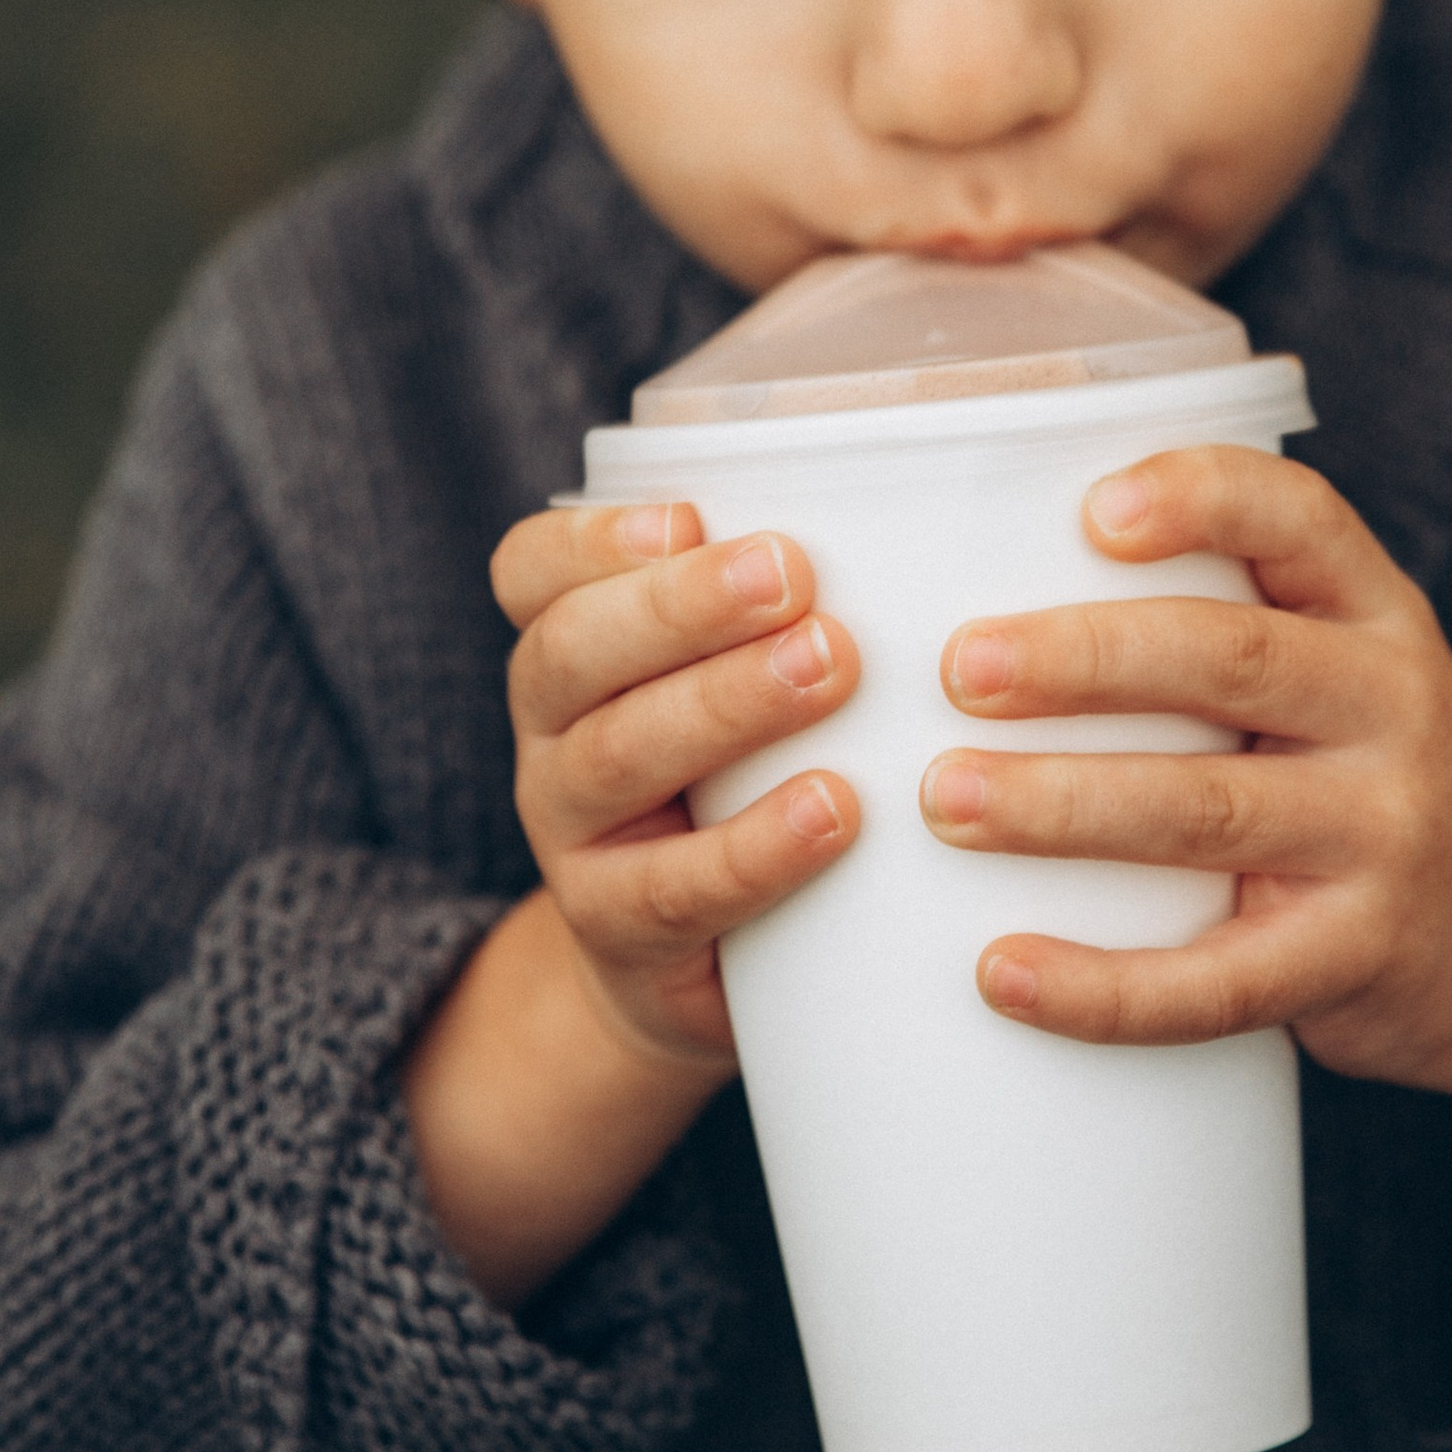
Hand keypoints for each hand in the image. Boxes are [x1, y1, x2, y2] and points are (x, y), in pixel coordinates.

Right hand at [396, 499, 859, 1307]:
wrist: (700, 966)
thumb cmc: (743, 776)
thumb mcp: (738, 677)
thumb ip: (784, 599)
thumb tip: (920, 485)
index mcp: (570, 647)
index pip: (531, 569)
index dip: (594, 538)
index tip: (690, 515)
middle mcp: (552, 732)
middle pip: (572, 652)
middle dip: (682, 606)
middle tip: (792, 574)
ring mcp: (571, 836)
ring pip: (616, 757)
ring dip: (726, 703)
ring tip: (830, 667)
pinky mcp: (619, 933)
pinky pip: (673, 888)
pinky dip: (754, 845)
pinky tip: (833, 807)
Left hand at [918, 447, 1451, 1276]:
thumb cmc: (1385, 779)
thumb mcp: (1357, 671)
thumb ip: (1234, 621)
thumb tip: (985, 569)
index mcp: (1378, 615)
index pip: (1301, 519)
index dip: (1200, 498)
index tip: (1090, 509)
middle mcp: (1394, 709)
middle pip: (1233, 659)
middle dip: (1084, 658)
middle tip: (961, 667)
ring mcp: (1383, 839)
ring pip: (1207, 812)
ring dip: (1061, 806)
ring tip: (945, 800)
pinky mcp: (1355, 961)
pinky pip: (1218, 981)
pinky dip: (1102, 986)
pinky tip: (1002, 970)